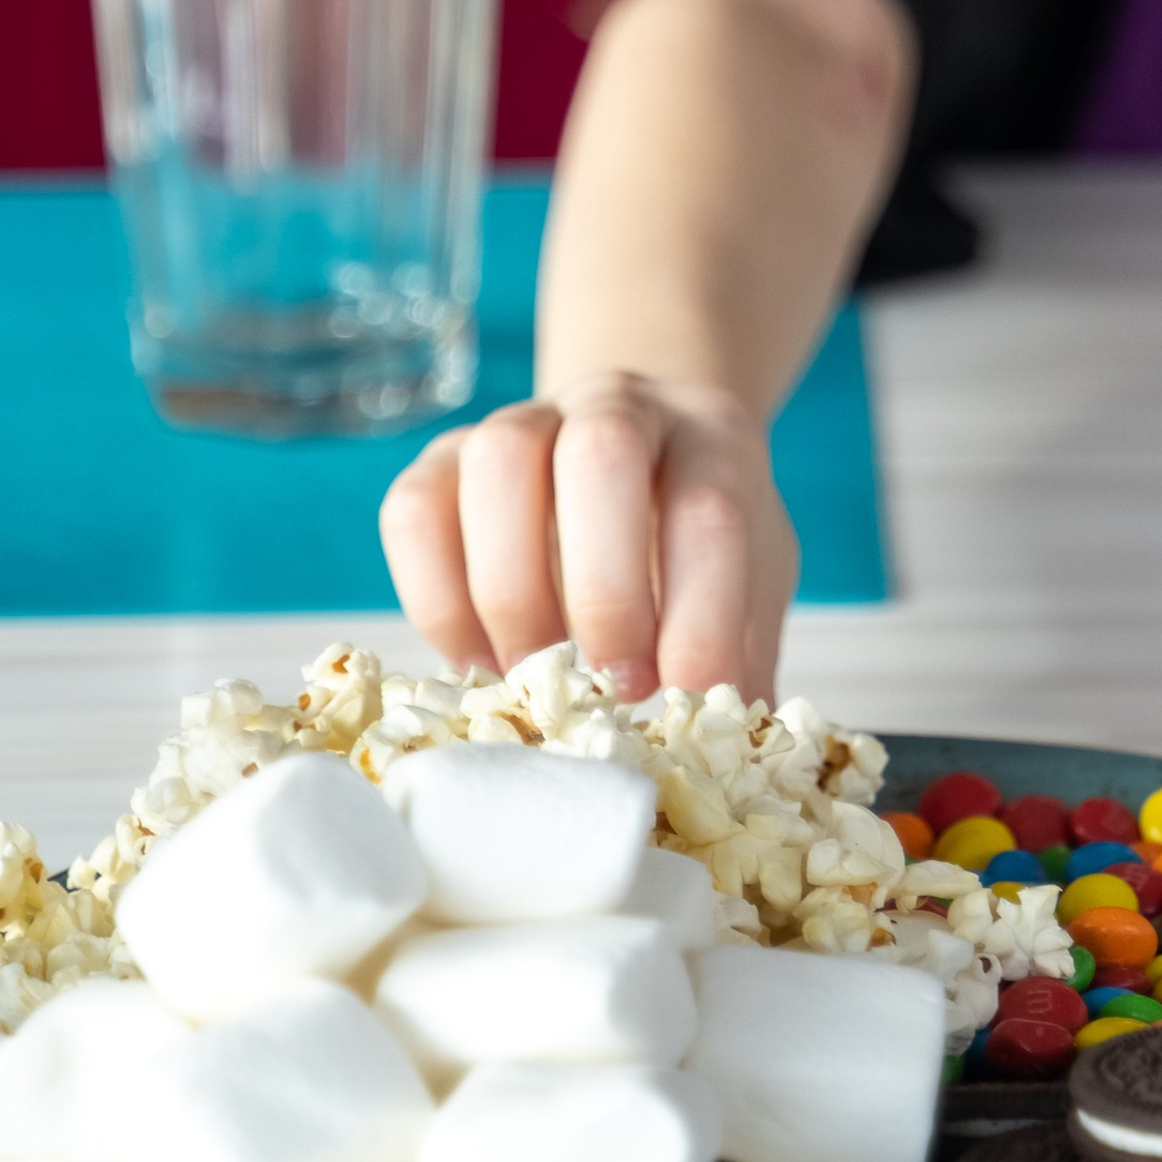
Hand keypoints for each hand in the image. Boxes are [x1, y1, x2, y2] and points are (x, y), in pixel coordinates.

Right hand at [378, 372, 797, 706]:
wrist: (639, 459)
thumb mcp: (746, 585)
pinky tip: (478, 662)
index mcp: (712, 437)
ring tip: (535, 676)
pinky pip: (415, 509)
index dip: (700, 613)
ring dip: (513, 589)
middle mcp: (619, 406)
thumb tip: (726, 754)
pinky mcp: (444, 458)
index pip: (711, 509)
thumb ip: (739, 656)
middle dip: (606, 589)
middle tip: (614, 685)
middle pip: (602, 452)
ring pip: (500, 461)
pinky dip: (438, 599)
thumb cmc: (691, 541)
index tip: (687, 695)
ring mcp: (525, 420)